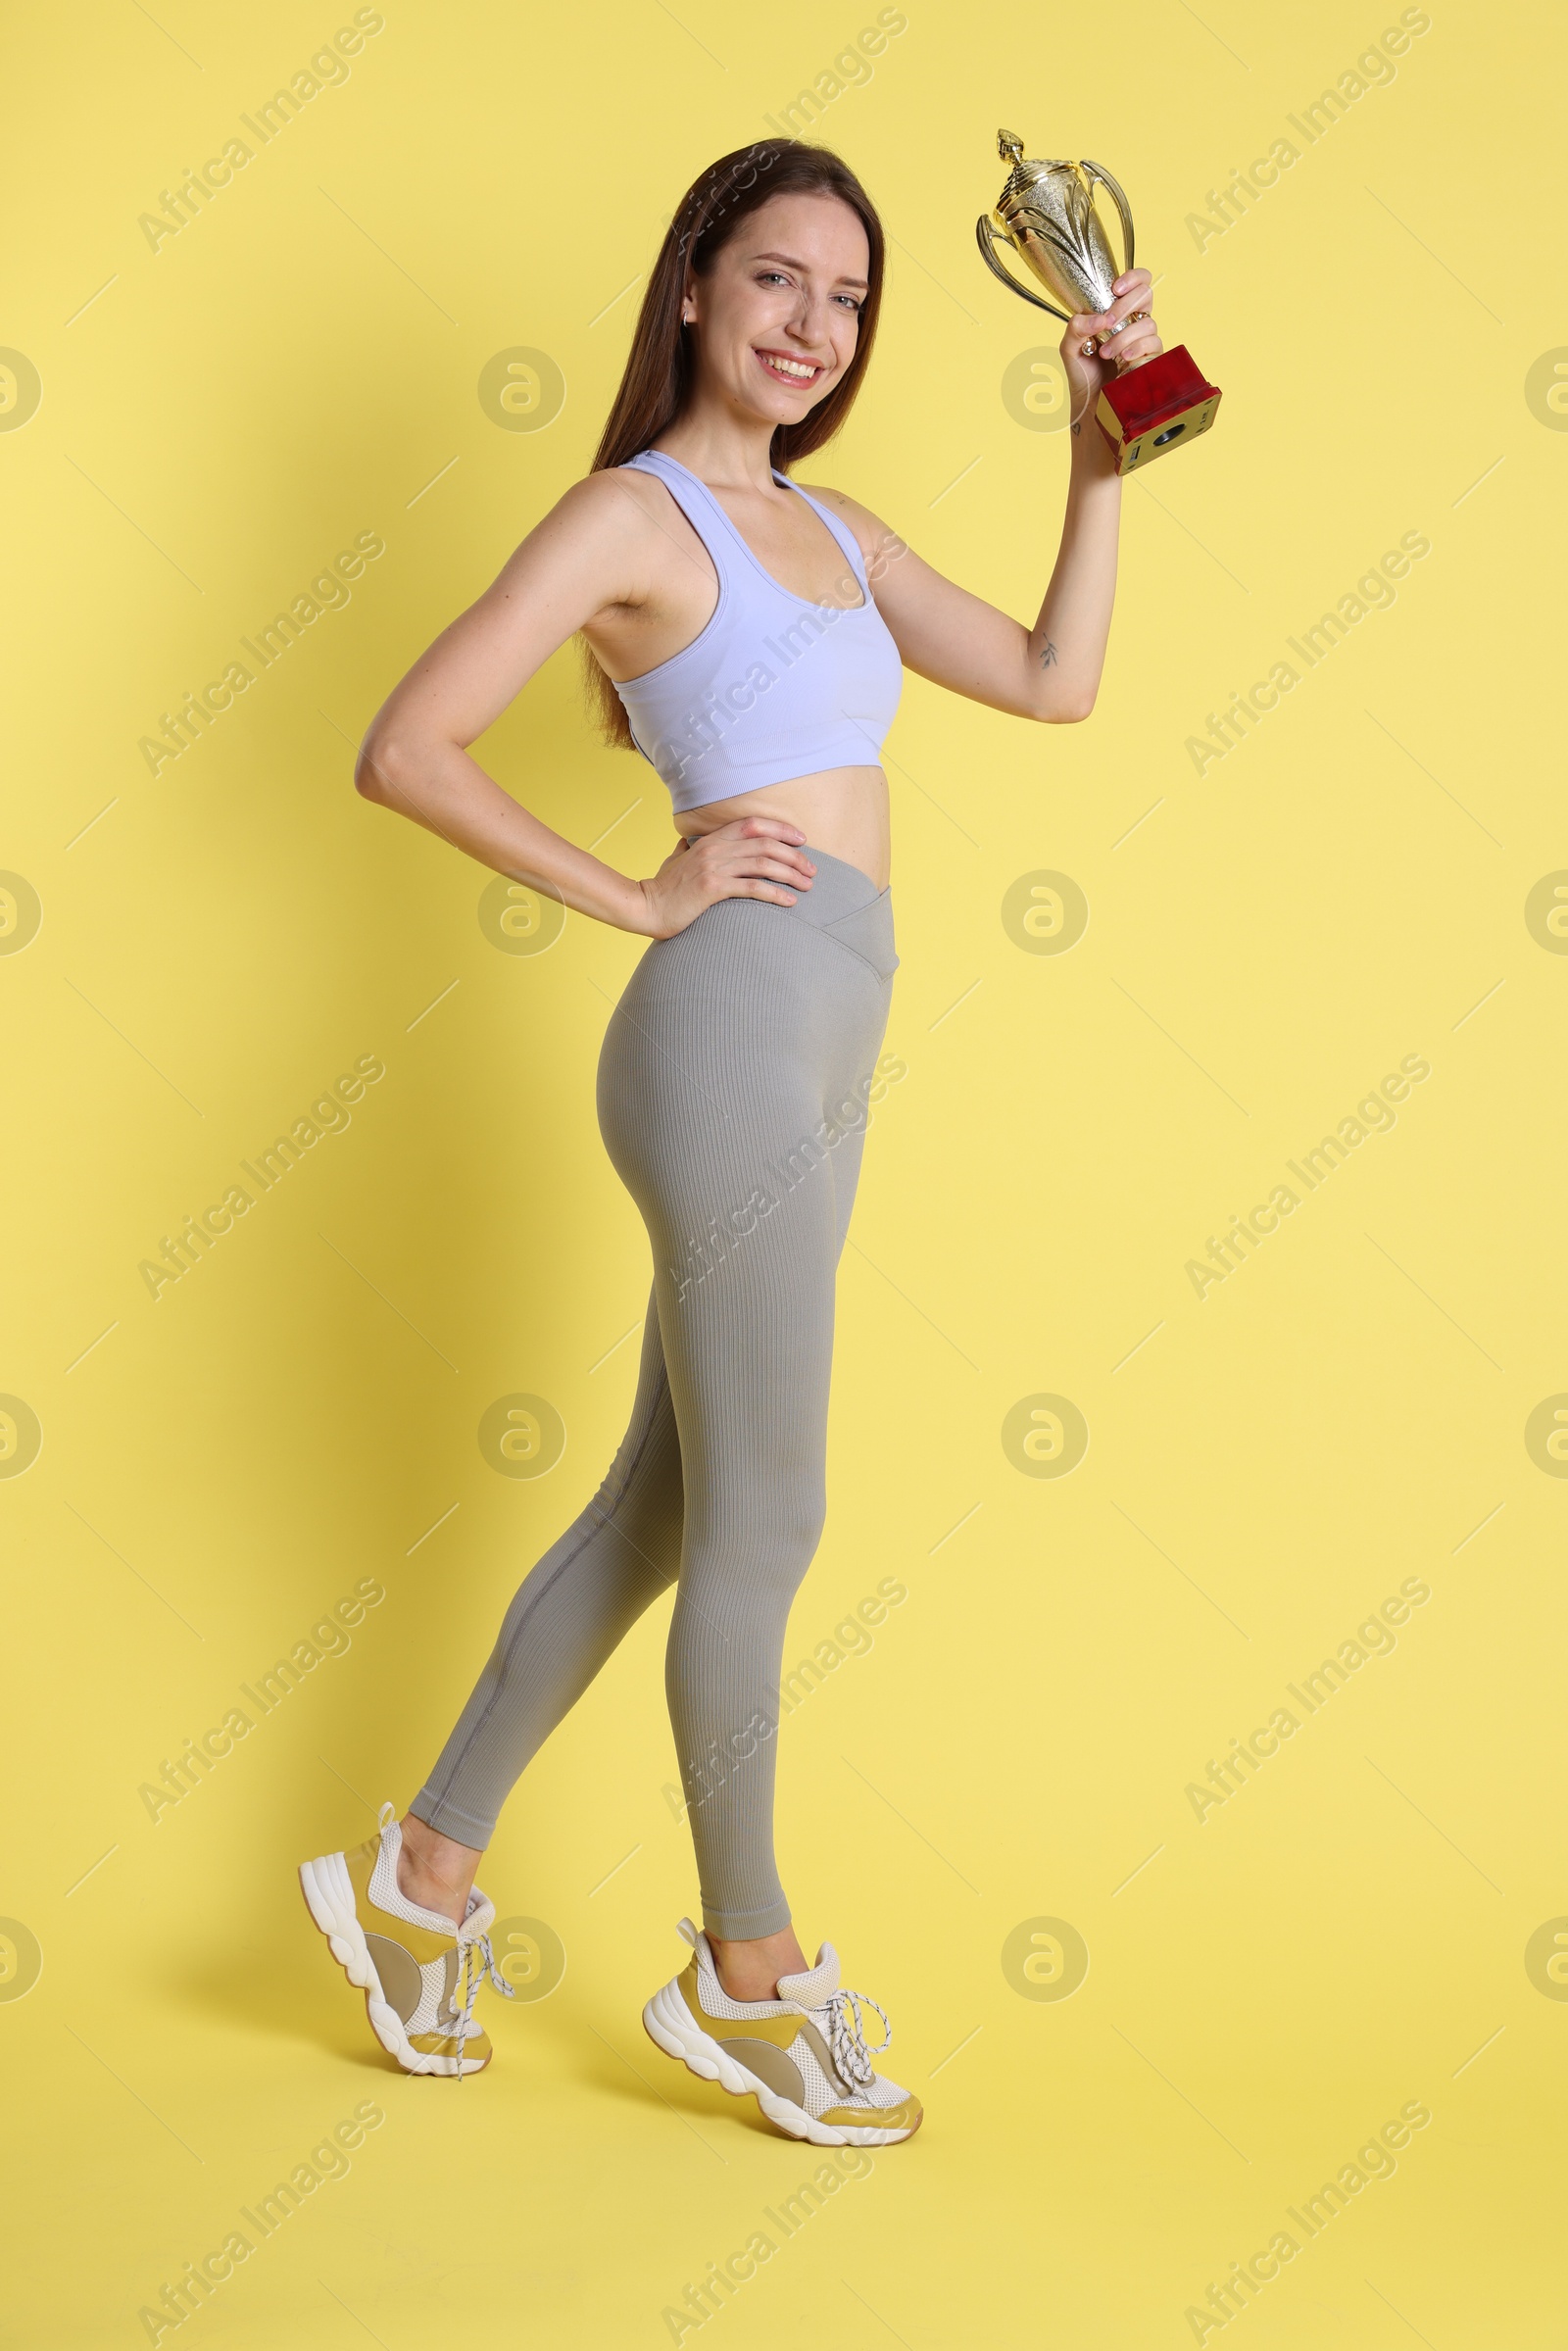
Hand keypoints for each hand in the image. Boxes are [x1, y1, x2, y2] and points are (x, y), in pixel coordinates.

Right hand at [633, 815, 815, 938]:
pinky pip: (753, 887)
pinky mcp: (713, 889)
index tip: (801, 840)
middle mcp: (715, 849)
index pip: (754, 823)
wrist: (645, 906)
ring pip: (764, 863)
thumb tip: (684, 842)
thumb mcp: (675, 860)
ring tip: (807, 885)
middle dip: (795, 855)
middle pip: (766, 843)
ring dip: (791, 874)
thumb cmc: (662, 888)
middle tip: (812, 870)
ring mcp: (714, 867)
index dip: (781, 828)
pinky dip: (776, 893)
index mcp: (710, 840)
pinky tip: (790, 902)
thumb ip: (684, 849)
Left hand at [1060, 267, 1162, 433]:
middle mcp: (1134, 321)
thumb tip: (1100, 318)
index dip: (1133, 277)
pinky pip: (1154, 344)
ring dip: (1125, 336)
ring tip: (1107, 354)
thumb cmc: (1082, 373)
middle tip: (1107, 322)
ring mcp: (1145, 339)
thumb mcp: (1069, 346)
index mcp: (1116, 310)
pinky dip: (1137, 349)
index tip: (1115, 289)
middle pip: (1146, 294)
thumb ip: (1077, 326)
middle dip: (1125, 306)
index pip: (1137, 281)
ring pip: (1148, 322)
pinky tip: (1123, 360)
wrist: (1089, 404)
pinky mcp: (1152, 358)